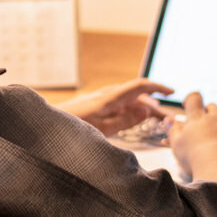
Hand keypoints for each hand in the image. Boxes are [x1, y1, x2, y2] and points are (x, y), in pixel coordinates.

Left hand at [57, 78, 173, 135]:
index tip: (172, 92)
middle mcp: (105, 95)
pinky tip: (132, 120)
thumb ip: (124, 121)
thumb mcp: (101, 130)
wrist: (44, 128)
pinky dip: (129, 111)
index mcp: (110, 98)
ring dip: (141, 108)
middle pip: (135, 95)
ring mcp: (99, 99)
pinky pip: (117, 105)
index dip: (158, 87)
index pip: (140, 86)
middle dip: (153, 104)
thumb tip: (145, 110)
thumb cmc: (70, 129)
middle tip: (165, 119)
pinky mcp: (93, 106)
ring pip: (127, 100)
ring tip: (153, 120)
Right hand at [168, 92, 216, 185]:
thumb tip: (169, 119)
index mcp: (197, 119)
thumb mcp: (176, 144)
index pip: (194, 99)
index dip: (192, 99)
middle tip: (207, 121)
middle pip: (214, 107)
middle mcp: (216, 119)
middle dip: (210, 110)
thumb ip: (172, 130)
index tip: (189, 105)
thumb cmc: (193, 158)